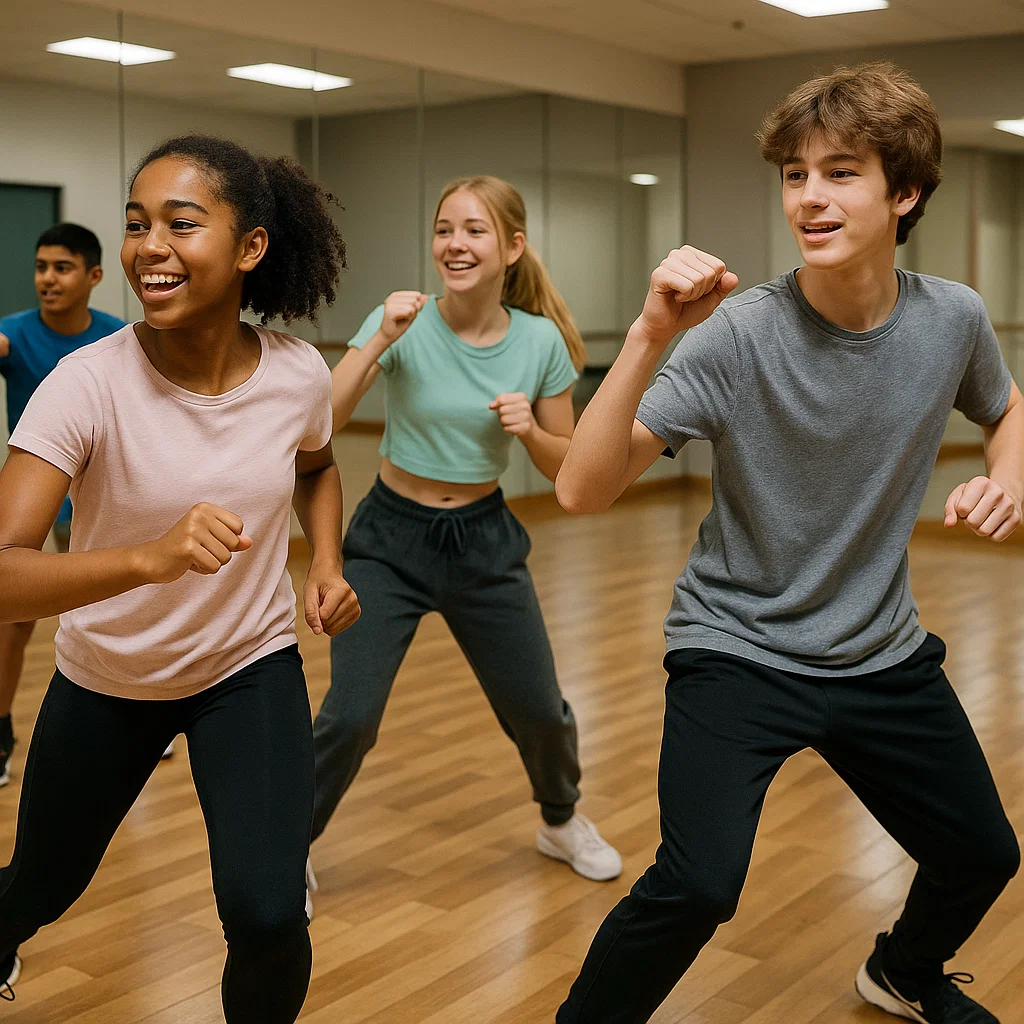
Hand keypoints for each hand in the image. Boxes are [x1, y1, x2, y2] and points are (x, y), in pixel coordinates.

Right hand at [138, 503, 252, 583]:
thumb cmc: (184, 548)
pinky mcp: (188, 547)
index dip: (229, 539)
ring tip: (194, 557)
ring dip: (212, 563)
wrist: (152, 560)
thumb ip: (232, 539)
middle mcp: (199, 515)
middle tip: (200, 550)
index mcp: (205, 508)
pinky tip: (189, 563)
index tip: (209, 539)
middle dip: (221, 554)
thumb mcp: (210, 539)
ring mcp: (193, 530)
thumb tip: (249, 542)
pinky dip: (204, 570)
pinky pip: (214, 566)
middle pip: (234, 543)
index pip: (238, 526)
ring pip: (225, 557)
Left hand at [303, 563, 360, 635]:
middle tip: (321, 604)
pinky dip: (332, 624)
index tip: (316, 602)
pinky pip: (339, 629)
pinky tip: (332, 612)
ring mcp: (356, 607)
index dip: (315, 613)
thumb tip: (317, 631)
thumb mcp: (309, 593)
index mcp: (341, 591)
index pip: (324, 616)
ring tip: (326, 607)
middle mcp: (352, 600)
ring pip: (334, 629)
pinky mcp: (356, 614)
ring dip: (326, 622)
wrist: (329, 574)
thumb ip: (311, 613)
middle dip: (320, 618)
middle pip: (329, 624)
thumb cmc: (319, 581)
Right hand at [380, 291, 428, 344]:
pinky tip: (399, 320)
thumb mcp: (412, 312)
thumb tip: (426, 296)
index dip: (417, 306)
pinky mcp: (390, 311)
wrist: (389, 335)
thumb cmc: (399, 324)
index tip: (407, 312)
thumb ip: (419, 304)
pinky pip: (408, 312)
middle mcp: (392, 297)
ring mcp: (390, 303)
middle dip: (413, 311)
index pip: (417, 295)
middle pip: (415, 300)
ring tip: (401, 319)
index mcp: (396, 295)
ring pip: (412, 307)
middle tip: (404, 317)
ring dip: (410, 315)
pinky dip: (407, 318)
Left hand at [489, 392, 535, 437]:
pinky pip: (506, 429)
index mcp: (522, 396)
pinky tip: (513, 428)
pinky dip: (507, 429)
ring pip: (503, 420)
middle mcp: (525, 405)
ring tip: (510, 422)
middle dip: (501, 415)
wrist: (531, 430)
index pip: (501, 398)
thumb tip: (491, 406)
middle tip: (508, 416)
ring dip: (503, 423)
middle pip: (501, 410)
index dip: (497, 404)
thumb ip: (499, 402)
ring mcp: (526, 417)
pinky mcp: (525, 428)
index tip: (501, 407)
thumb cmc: (517, 414)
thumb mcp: (509, 404)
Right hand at [635, 246, 738, 347]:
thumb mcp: (711, 299)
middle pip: (710, 272)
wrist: (664, 326)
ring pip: (699, 279)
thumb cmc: (684, 311)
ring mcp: (668, 262)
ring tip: (680, 296)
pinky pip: (687, 286)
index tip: (697, 291)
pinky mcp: (660, 274)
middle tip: (687, 295)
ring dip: (692, 295)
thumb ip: (723, 288)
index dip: (712, 285)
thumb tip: (733, 278)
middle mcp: (680, 254)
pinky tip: (674, 297)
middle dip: (702, 290)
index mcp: (692, 255)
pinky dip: (684, 297)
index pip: (719, 266)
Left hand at [944, 476, 1021, 541]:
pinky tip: (992, 523)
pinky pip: (996, 538)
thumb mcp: (959, 496)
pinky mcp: (1016, 519)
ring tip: (982, 519)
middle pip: (973, 522)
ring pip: (984, 531)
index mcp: (981, 483)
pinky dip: (990, 534)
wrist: (1002, 492)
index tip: (964, 508)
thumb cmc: (976, 495)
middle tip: (973, 515)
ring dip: (978, 529)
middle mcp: (997, 492)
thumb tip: (949, 524)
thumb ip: (950, 510)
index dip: (960, 512)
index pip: (962, 509)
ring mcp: (1009, 505)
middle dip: (968, 522)